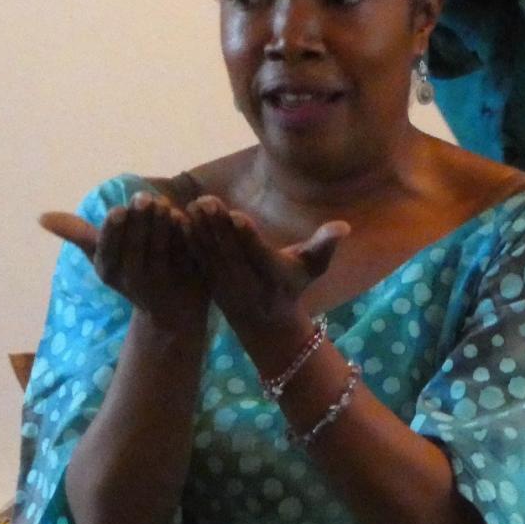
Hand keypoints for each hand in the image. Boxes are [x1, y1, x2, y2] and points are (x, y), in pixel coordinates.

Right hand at [40, 192, 208, 332]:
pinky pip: (186, 257)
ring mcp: (161, 284)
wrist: (171, 310)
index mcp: (108, 271)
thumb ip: (78, 234)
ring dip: (162, 227)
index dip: (114, 231)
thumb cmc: (133, 272)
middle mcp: (132, 281)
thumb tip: (41, 217)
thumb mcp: (104, 256)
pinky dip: (186, 238)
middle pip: (136, 247)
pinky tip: (187, 217)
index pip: (108, 249)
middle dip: (140, 221)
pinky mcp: (187, 282)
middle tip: (145, 198)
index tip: (118, 210)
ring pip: (161, 251)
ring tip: (164, 204)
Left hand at [184, 195, 348, 331]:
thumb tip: (345, 226)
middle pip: (230, 253)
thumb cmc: (293, 285)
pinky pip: (198, 261)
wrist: (266, 323)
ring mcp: (226, 285)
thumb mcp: (312, 268)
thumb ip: (324, 245)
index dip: (247, 236)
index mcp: (273, 277)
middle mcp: (247, 283)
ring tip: (193, 205)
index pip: (259, 255)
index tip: (237, 215)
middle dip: (217, 227)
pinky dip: (189, 242)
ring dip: (200, 231)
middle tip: (207, 200)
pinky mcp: (210, 283)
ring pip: (210, 256)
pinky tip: (180, 220)